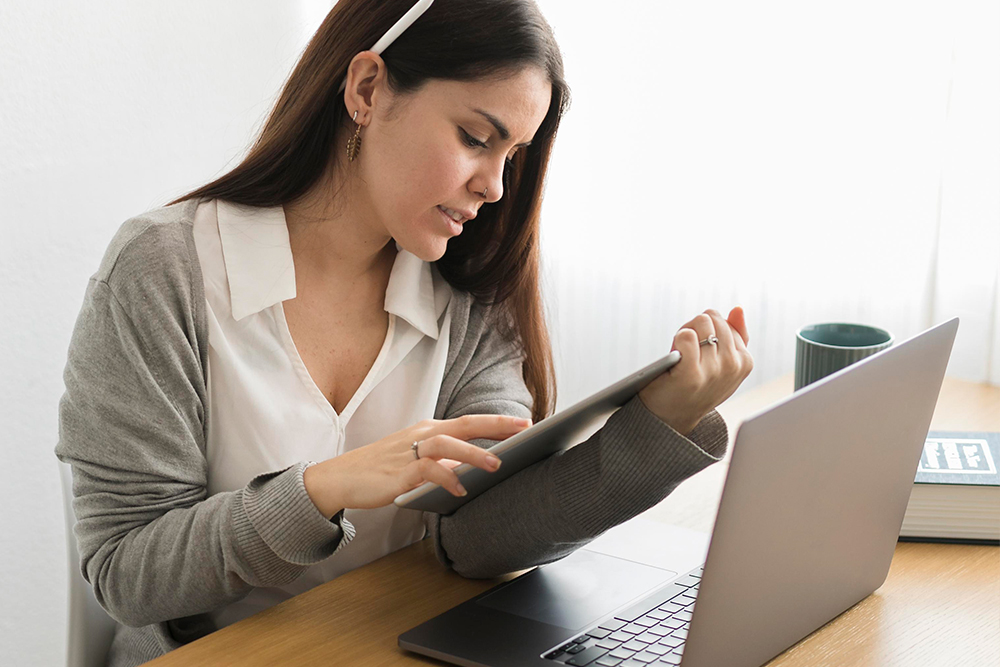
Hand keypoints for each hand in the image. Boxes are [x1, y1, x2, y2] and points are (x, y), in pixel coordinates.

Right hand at [303, 415, 532, 517]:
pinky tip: (459, 489)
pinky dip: (445, 478)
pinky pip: (426, 471)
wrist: (341, 478)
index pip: (468, 422)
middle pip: (464, 424)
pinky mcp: (399, 472)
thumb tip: (470, 468)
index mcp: (428, 431)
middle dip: (496, 426)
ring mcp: (410, 452)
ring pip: (447, 444)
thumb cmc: (381, 470)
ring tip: (497, 465)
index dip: (496, 422)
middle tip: (524, 430)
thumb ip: (444, 464)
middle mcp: (422, 436)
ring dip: (474, 454)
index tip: (524, 423)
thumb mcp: (418, 464)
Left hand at [637, 307, 753, 435]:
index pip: (724, 320)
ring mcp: (714, 372)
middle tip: (687, 350)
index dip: (706, 330)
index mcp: (744, 361)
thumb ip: (734, 336)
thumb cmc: (695, 384)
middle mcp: (733, 366)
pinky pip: (687, 336)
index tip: (700, 349)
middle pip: (711, 318)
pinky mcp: (692, 375)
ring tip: (680, 354)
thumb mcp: (721, 363)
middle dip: (695, 328)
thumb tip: (738, 309)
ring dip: (684, 333)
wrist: (671, 416)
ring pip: (700, 323)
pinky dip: (677, 339)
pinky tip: (676, 354)